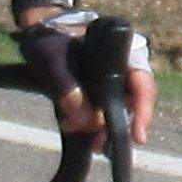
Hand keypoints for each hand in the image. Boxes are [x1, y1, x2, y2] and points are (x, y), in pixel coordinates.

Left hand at [16, 8, 153, 149]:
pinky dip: (92, 124)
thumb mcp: (52, 59)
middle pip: (134, 102)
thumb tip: (85, 122)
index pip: (142, 82)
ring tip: (90, 143)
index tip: (138, 136)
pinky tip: (74, 127)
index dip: (144, 109)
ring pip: (118, 110)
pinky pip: (102, 112)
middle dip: (119, 127)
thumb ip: (66, 86)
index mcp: (122, 50)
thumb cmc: (48, 40)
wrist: (38, 36)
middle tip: (102, 145)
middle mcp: (123, 68)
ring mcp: (112, 82)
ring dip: (104, 129)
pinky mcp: (99, 93)